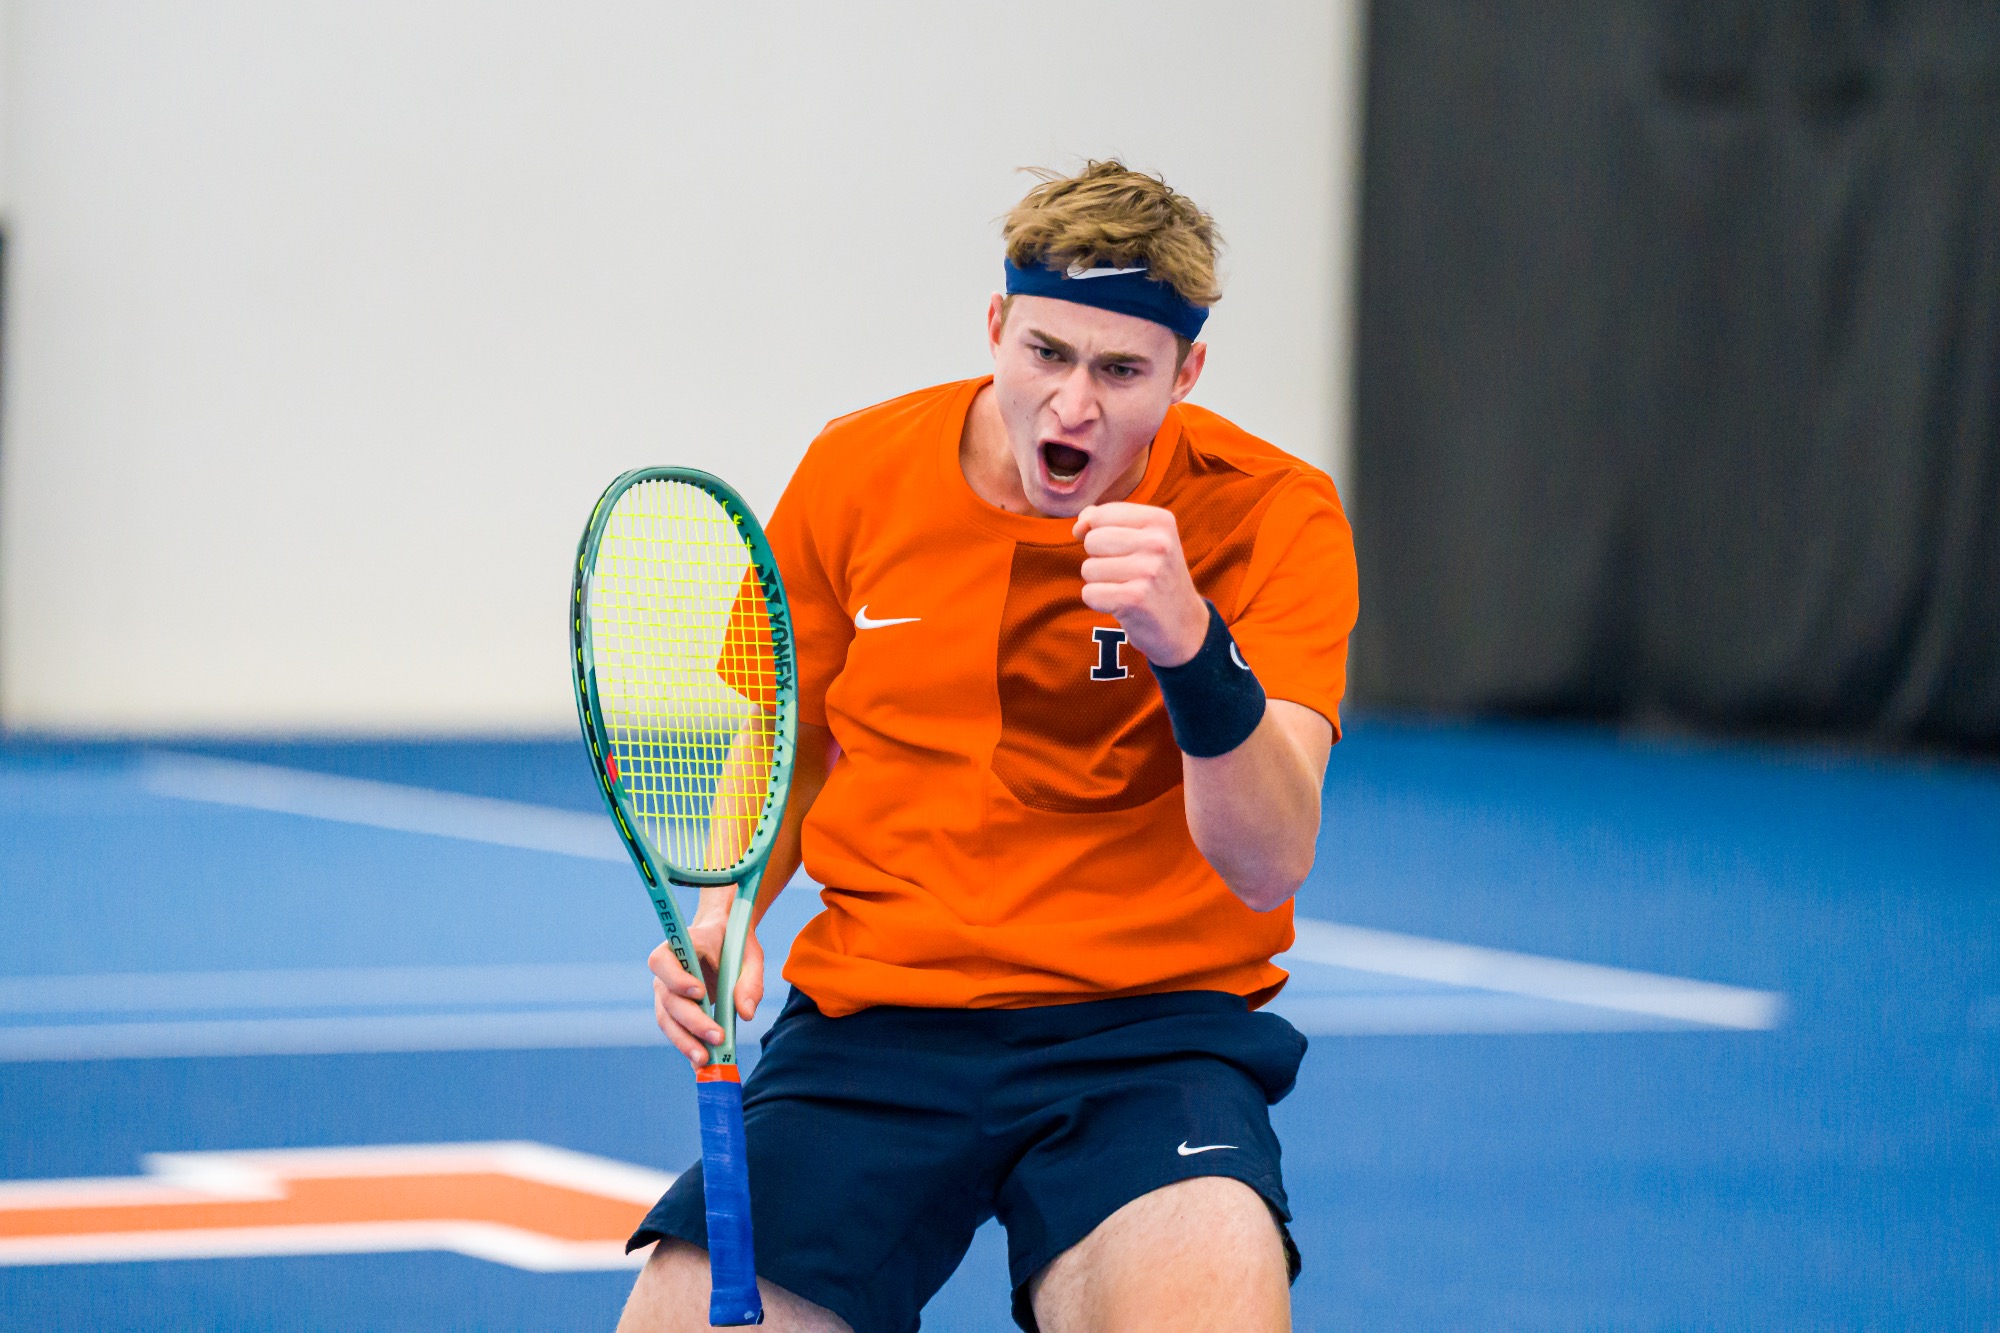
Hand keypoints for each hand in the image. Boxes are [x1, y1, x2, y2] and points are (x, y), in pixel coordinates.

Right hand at [647, 890, 764, 1068]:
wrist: (724, 942)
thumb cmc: (735, 944)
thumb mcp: (750, 956)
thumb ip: (750, 981)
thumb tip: (746, 1014)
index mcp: (679, 946)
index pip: (662, 961)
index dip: (676, 978)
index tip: (700, 992)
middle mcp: (665, 971)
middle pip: (668, 999)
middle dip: (692, 1021)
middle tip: (717, 1037)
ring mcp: (666, 992)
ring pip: (668, 1021)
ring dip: (686, 1042)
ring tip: (707, 1061)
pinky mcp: (674, 1011)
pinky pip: (677, 1031)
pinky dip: (689, 1047)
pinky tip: (703, 1065)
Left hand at [1073, 502, 1208, 666]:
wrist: (1184, 626)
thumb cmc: (1155, 578)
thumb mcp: (1144, 539)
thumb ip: (1106, 521)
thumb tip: (1078, 526)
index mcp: (1161, 520)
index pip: (1101, 514)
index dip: (1099, 534)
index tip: (1123, 551)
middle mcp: (1158, 542)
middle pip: (1092, 541)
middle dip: (1099, 560)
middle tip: (1127, 574)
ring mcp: (1148, 570)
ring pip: (1088, 568)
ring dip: (1100, 583)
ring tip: (1127, 588)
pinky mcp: (1135, 598)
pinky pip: (1090, 594)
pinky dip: (1100, 602)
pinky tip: (1122, 605)